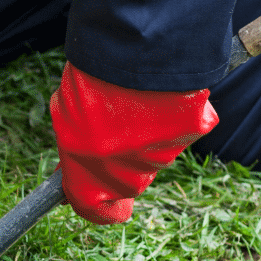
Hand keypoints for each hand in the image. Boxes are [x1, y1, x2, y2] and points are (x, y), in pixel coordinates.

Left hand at [49, 62, 218, 224]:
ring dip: (144, 132)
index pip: (97, 211)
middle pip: (126, 181)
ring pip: (153, 153)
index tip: (94, 192)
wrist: (131, 49)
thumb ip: (75, 147)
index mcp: (91, 180)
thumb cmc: (90, 83)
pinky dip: (171, 113)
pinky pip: (180, 127)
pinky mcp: (194, 131)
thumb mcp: (66, 119)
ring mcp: (164, 156)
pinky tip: (159, 90)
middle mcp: (129, 179)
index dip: (95, 203)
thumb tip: (77, 159)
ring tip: (132, 96)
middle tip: (110, 123)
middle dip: (118, 159)